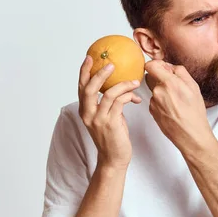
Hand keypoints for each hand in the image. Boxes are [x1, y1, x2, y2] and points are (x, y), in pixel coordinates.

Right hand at [78, 55, 141, 169]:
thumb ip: (109, 103)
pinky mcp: (110, 124)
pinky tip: (136, 97)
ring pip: (108, 94)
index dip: (84, 71)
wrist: (114, 158)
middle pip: (89, 88)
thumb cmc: (113, 137)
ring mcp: (98, 119)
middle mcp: (88, 114)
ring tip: (134, 80)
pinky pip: (119, 103)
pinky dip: (128, 96)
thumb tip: (120, 85)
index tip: (89, 58)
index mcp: (85, 111)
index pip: (81, 87)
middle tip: (111, 64)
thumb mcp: (108, 116)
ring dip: (123, 85)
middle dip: (100, 73)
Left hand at [145, 60, 215, 151]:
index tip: (161, 68)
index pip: (150, 65)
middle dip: (159, 78)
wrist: (190, 135)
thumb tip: (169, 66)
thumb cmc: (195, 113)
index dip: (155, 65)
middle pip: (151, 77)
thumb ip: (180, 72)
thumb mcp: (194, 87)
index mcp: (169, 83)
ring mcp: (153, 102)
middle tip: (172, 86)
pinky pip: (154, 101)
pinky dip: (161, 102)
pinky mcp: (152, 111)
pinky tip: (171, 109)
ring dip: (161, 91)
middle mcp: (158, 91)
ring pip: (154, 90)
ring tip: (175, 101)